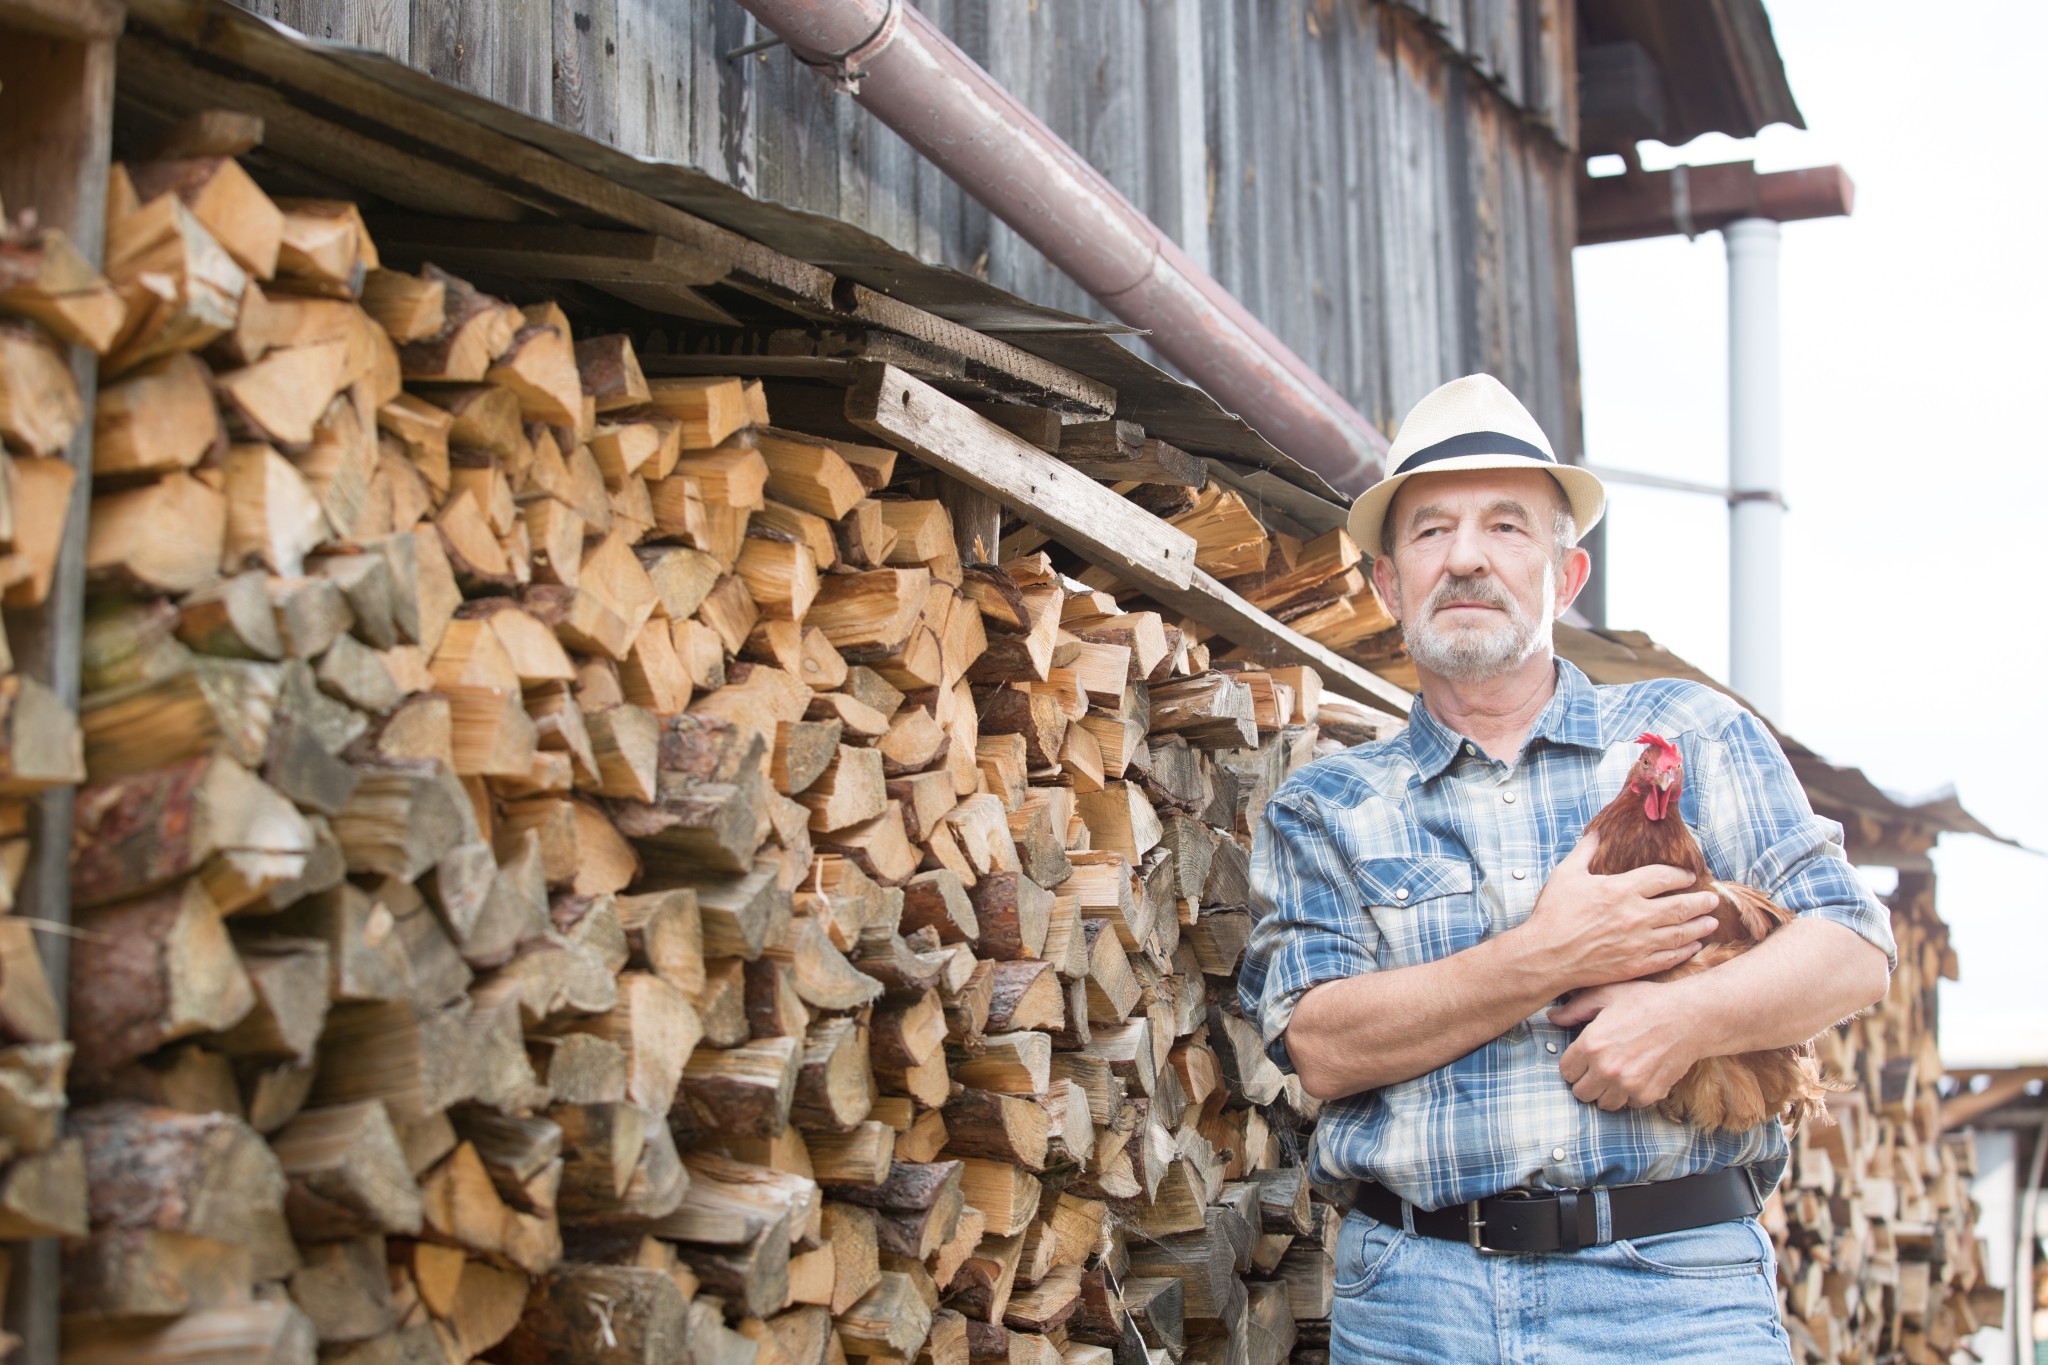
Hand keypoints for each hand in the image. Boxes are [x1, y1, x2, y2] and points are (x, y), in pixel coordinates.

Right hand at [1518, 834, 1722, 991]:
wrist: (1547, 956)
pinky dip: (1686, 951)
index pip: (1663, 877)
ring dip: (1700, 926)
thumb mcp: (1566, 875)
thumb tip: (1596, 832)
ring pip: (1681, 932)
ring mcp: (1639, 942)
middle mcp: (1635, 915)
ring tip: (1712, 921)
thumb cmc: (1554, 915)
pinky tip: (1694, 946)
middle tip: (1712, 899)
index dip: (1680, 876)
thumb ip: (1585, 851)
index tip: (1688, 877)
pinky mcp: (1636, 965)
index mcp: (1621, 889)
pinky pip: (1670, 957)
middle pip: (1681, 906)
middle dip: (1701, 901)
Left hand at [1549, 982, 1696, 1110]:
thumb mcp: (1606, 994)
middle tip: (1600, 1067)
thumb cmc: (1646, 1001)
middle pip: (1581, 1093)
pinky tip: (1639, 1074)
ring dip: (1609, 1091)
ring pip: (1604, 1104)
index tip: (1584, 1059)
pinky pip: (1630, 1105)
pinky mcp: (1649, 1094)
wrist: (1689, 1017)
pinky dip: (1632, 1094)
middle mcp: (1607, 1069)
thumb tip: (1552, 1017)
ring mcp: (1629, 1085)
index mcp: (1591, 1045)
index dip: (1574, 1065)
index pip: (1566, 1072)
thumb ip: (1575, 1008)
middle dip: (1588, 1081)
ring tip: (1619, 1072)